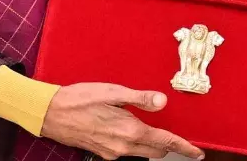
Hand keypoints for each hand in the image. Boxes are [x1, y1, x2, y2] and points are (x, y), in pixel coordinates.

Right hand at [40, 83, 202, 159]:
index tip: (197, 153)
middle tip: (181, 142)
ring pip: (142, 154)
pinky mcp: (102, 153)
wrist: (50, 114)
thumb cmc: (79, 99)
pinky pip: (127, 152)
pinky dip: (137, 146)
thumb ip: (140, 98)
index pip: (165, 142)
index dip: (183, 148)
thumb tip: (162, 101)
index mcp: (130, 130)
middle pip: (156, 151)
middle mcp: (123, 146)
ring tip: (158, 135)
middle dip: (170, 147)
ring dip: (153, 147)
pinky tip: (132, 133)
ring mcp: (112, 152)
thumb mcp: (113, 92)